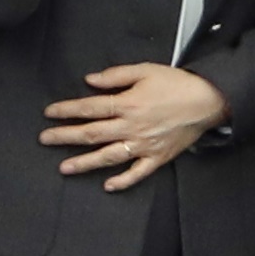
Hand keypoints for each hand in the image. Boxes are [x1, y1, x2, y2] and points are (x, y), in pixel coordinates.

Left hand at [43, 63, 227, 193]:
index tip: (50, 113)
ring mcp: (143, 145)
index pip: (89, 108)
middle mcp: (131, 127)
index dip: (66, 110)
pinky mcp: (157, 157)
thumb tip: (90, 81)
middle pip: (91, 134)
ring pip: (108, 157)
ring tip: (64, 167)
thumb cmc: (178, 84)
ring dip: (84, 163)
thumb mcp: (145, 70)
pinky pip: (137, 173)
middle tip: (45, 139)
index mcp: (127, 104)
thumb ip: (115, 76)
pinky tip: (108, 185)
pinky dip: (122, 181)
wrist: (208, 100)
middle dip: (65, 137)